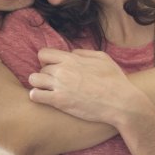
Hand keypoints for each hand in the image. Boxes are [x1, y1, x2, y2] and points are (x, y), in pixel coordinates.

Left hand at [27, 48, 153, 125]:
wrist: (121, 102)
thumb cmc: (115, 81)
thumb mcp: (103, 58)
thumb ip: (84, 53)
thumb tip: (71, 53)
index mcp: (72, 59)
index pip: (43, 53)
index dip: (46, 61)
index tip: (53, 68)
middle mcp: (63, 70)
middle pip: (40, 69)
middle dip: (46, 76)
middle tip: (56, 84)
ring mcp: (60, 86)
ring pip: (34, 80)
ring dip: (38, 84)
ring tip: (47, 90)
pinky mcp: (59, 101)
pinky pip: (35, 95)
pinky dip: (37, 96)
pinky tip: (46, 99)